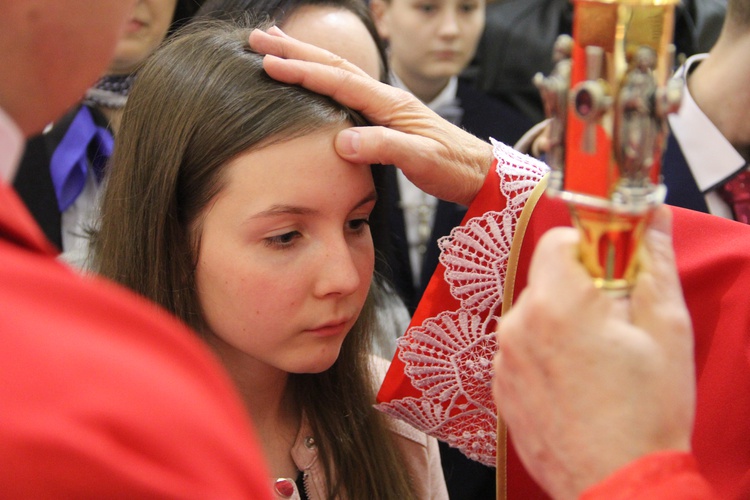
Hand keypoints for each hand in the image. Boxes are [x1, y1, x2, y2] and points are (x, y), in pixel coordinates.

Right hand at [249, 27, 493, 205]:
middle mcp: (385, 97)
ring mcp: (385, 105)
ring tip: (277, 43)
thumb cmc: (453, 166)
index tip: (269, 63)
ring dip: (306, 56)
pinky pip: (346, 89)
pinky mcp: (385, 116)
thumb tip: (343, 141)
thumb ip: (385, 148)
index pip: (338, 82)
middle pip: (334, 65)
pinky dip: (323, 76)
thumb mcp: (422, 160)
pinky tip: (314, 77)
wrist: (477, 171)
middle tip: (259, 37)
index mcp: (390, 103)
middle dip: (295, 50)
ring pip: (338, 73)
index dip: (302, 71)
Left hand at [492, 206, 694, 498]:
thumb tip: (652, 217)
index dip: (592, 249)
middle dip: (580, 289)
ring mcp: (504, 358)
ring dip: (561, 323)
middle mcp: (518, 325)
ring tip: (597, 362)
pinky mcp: (500, 386)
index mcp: (557, 303)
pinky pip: (521, 348)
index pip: (559, 240)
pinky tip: (575, 382)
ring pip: (534, 314)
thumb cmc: (647, 414)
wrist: (620, 486)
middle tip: (616, 323)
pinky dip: (544, 353)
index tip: (615, 271)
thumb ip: (654, 263)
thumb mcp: (667, 330)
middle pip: (546, 279)